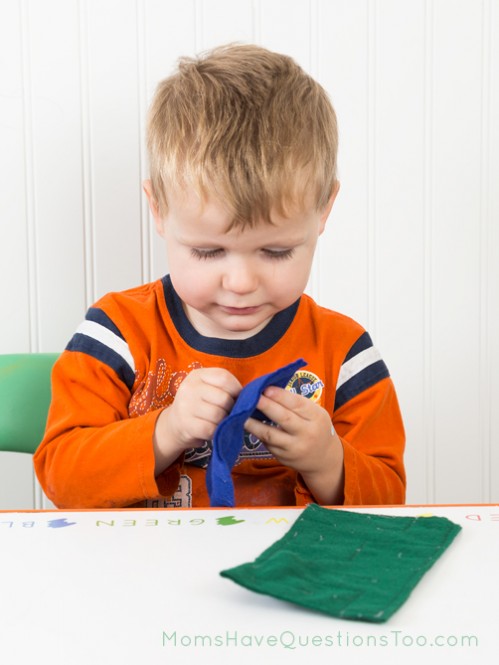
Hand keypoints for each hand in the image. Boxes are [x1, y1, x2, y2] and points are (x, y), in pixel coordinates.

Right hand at [153, 368, 241, 473]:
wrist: (174, 424)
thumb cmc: (199, 404)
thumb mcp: (208, 388)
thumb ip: (225, 387)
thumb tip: (249, 397)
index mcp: (197, 375)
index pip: (224, 377)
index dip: (236, 389)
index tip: (238, 397)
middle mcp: (189, 387)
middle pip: (223, 398)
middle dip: (231, 408)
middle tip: (229, 412)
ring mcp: (185, 406)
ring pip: (218, 414)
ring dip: (224, 421)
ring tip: (221, 421)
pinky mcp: (186, 424)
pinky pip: (211, 429)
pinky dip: (216, 431)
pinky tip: (213, 429)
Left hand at [244, 387, 343, 503]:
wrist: (324, 458)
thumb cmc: (316, 427)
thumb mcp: (314, 413)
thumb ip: (296, 404)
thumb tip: (268, 390)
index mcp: (316, 417)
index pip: (298, 405)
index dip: (281, 396)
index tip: (265, 388)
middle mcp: (307, 434)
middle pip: (284, 419)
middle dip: (266, 407)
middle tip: (251, 397)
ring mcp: (294, 448)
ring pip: (270, 435)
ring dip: (253, 424)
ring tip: (241, 414)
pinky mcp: (283, 458)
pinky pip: (267, 444)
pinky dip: (257, 433)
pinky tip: (248, 425)